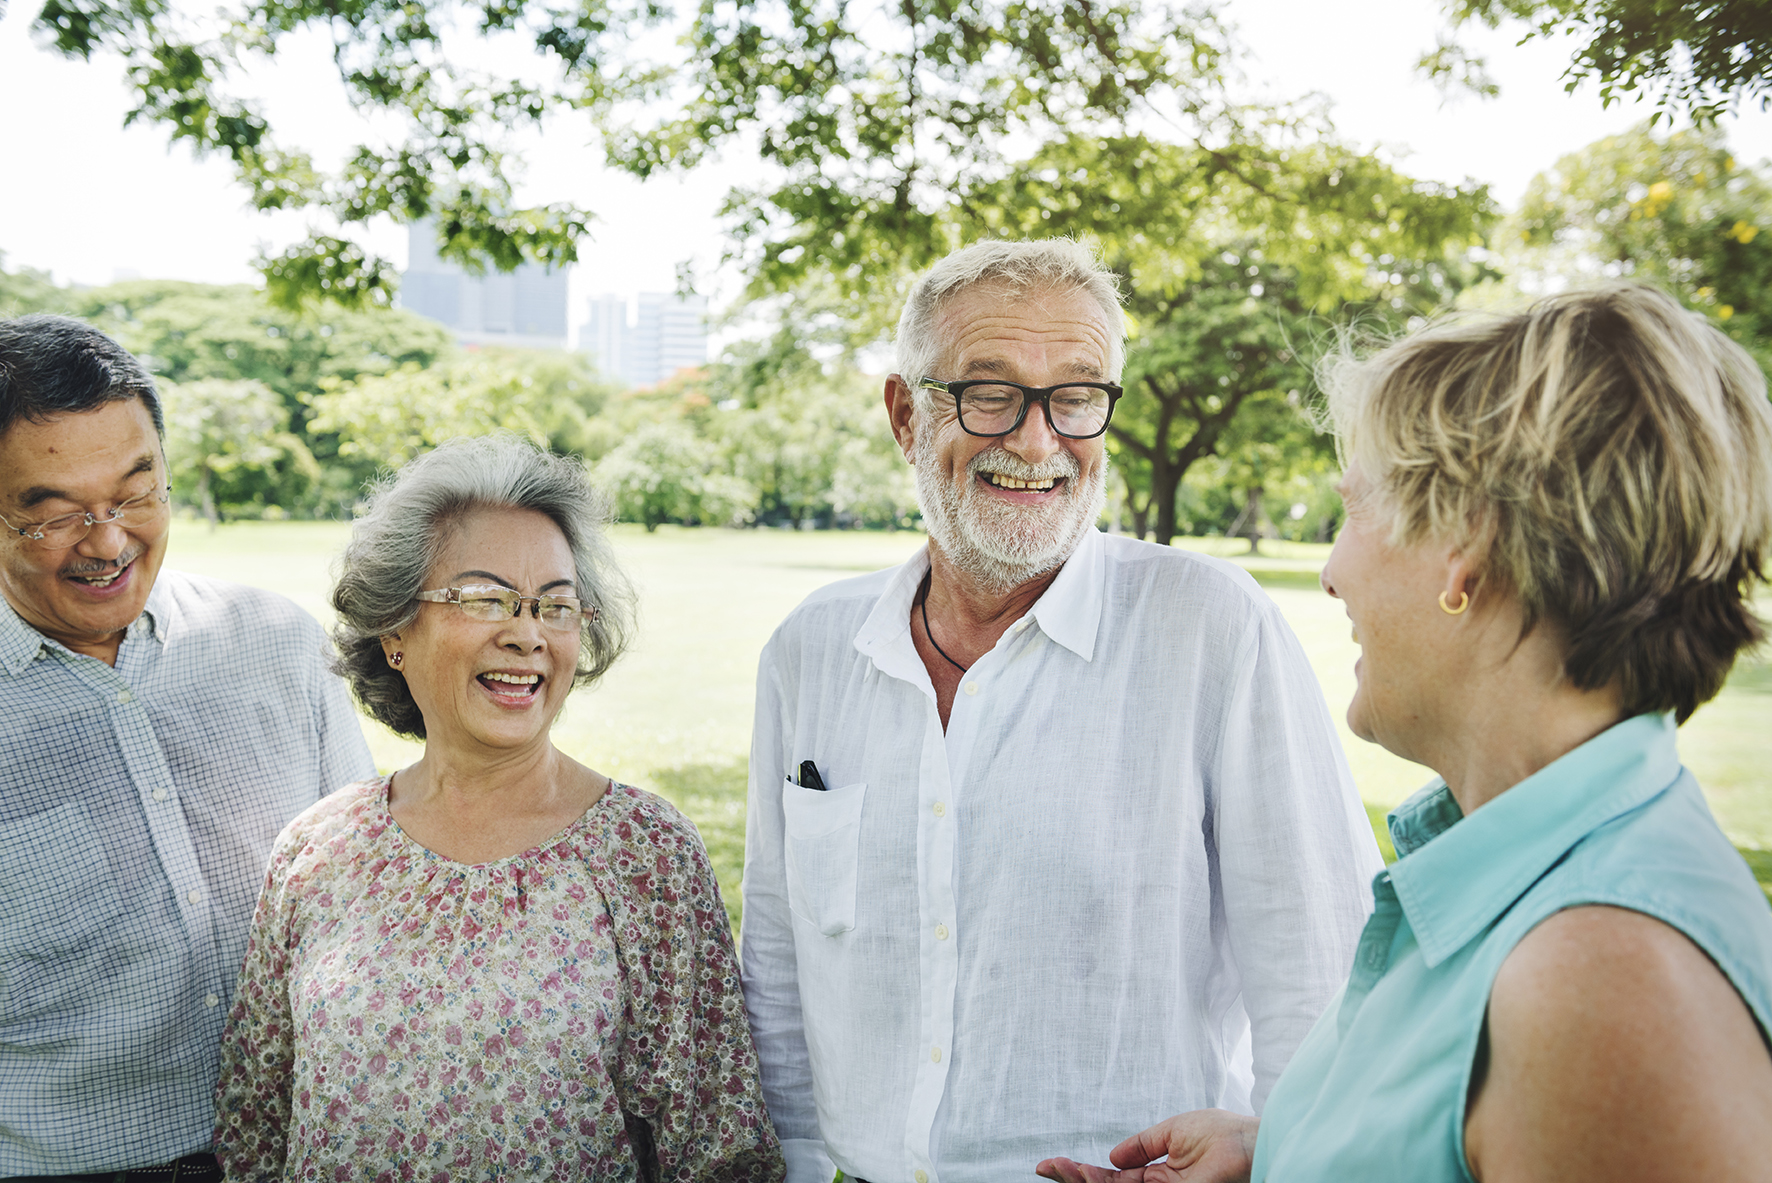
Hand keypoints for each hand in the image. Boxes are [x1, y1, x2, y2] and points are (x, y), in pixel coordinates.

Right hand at [1035, 1110, 1258, 1182]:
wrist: (1253, 1142)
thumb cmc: (1225, 1136)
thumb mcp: (1175, 1132)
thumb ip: (1143, 1146)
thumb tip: (1111, 1158)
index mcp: (1158, 1178)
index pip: (1112, 1181)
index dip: (1082, 1174)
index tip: (1052, 1163)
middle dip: (1074, 1179)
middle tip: (1046, 1167)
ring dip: (1083, 1181)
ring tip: (1060, 1168)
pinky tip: (1084, 1176)